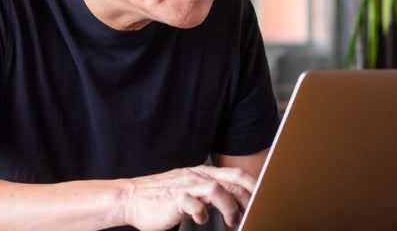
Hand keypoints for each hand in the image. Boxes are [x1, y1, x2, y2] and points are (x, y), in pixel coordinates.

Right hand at [117, 164, 256, 230]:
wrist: (131, 198)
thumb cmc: (161, 197)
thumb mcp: (190, 188)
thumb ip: (209, 191)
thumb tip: (234, 201)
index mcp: (203, 173)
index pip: (236, 175)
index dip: (254, 186)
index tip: (265, 199)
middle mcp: (197, 177)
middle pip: (233, 181)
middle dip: (249, 197)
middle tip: (255, 212)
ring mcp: (186, 187)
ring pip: (217, 190)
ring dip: (230, 208)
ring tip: (231, 222)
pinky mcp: (174, 200)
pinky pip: (193, 205)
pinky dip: (201, 214)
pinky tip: (201, 221)